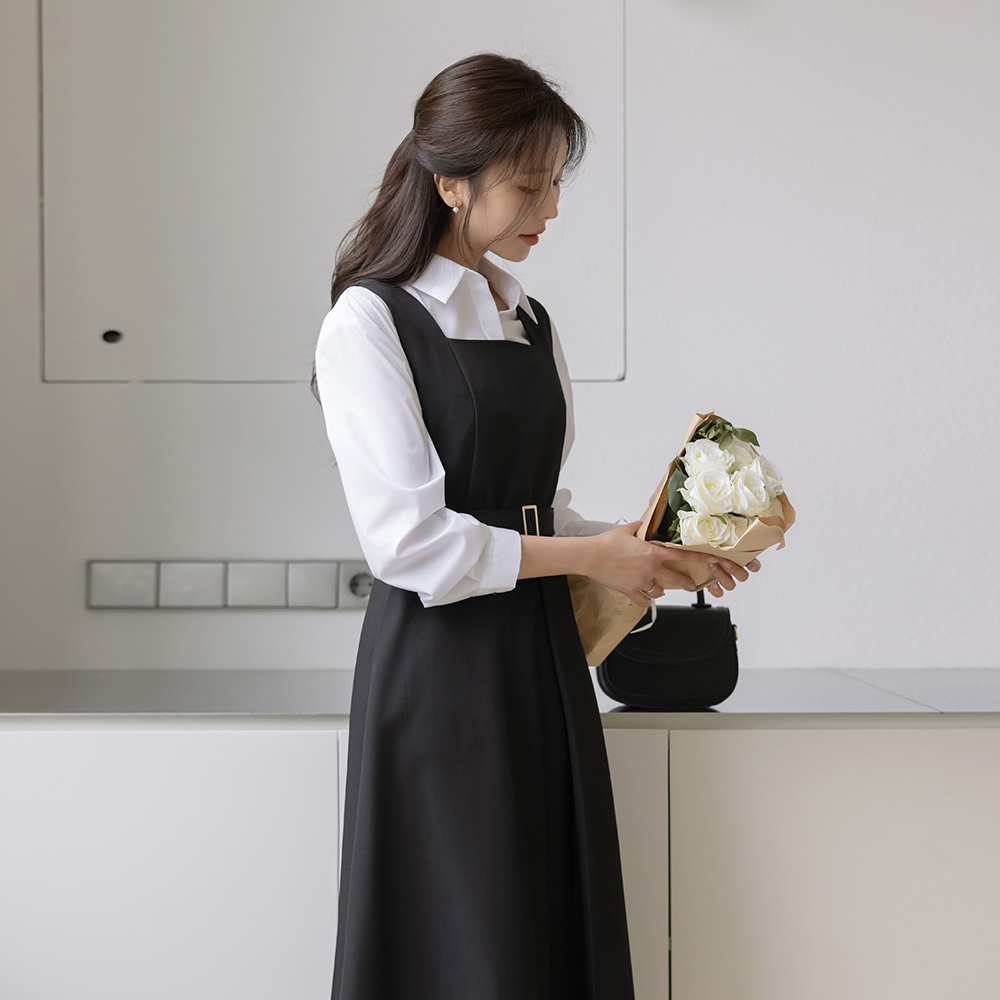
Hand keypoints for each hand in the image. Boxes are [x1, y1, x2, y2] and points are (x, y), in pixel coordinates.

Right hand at [586, 522, 760, 605]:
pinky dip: (646, 600)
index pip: (682, 555)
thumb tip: (647, 522)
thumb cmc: (607, 543)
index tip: (712, 561)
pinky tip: (644, 595)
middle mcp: (650, 569)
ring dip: (660, 589)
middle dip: (687, 583)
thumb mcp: (627, 530)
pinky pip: (644, 601)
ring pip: (660, 591)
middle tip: (691, 585)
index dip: (699, 558)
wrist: (590, 556)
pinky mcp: (630, 591)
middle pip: (677, 579)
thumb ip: (641, 527)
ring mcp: (641, 582)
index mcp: (652, 553)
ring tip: (656, 586)